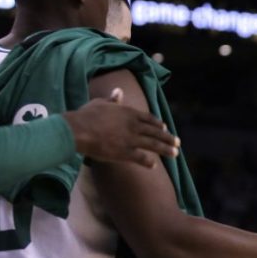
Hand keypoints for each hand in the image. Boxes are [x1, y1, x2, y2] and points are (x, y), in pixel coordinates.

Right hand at [64, 88, 179, 167]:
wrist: (78, 130)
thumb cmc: (86, 115)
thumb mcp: (101, 103)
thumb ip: (112, 100)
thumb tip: (118, 91)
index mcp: (128, 112)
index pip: (148, 118)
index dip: (157, 124)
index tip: (165, 127)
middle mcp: (133, 125)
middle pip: (155, 132)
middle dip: (168, 137)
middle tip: (178, 142)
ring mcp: (130, 140)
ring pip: (153, 145)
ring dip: (166, 149)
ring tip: (175, 154)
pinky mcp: (124, 153)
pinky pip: (140, 158)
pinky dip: (148, 162)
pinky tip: (153, 165)